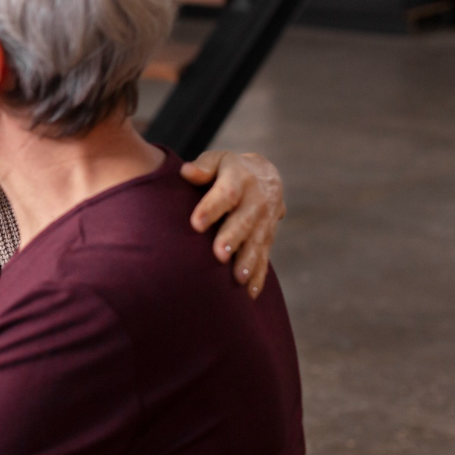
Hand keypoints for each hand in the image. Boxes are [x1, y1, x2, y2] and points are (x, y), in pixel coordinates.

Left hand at [181, 150, 286, 298]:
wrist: (265, 175)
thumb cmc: (227, 170)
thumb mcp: (217, 160)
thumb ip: (202, 167)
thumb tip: (186, 171)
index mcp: (240, 179)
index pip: (225, 193)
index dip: (211, 207)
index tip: (196, 222)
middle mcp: (256, 201)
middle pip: (243, 221)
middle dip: (232, 238)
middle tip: (219, 254)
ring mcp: (264, 221)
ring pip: (256, 243)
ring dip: (248, 261)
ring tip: (238, 279)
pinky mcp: (268, 238)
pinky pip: (264, 258)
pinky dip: (258, 277)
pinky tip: (249, 295)